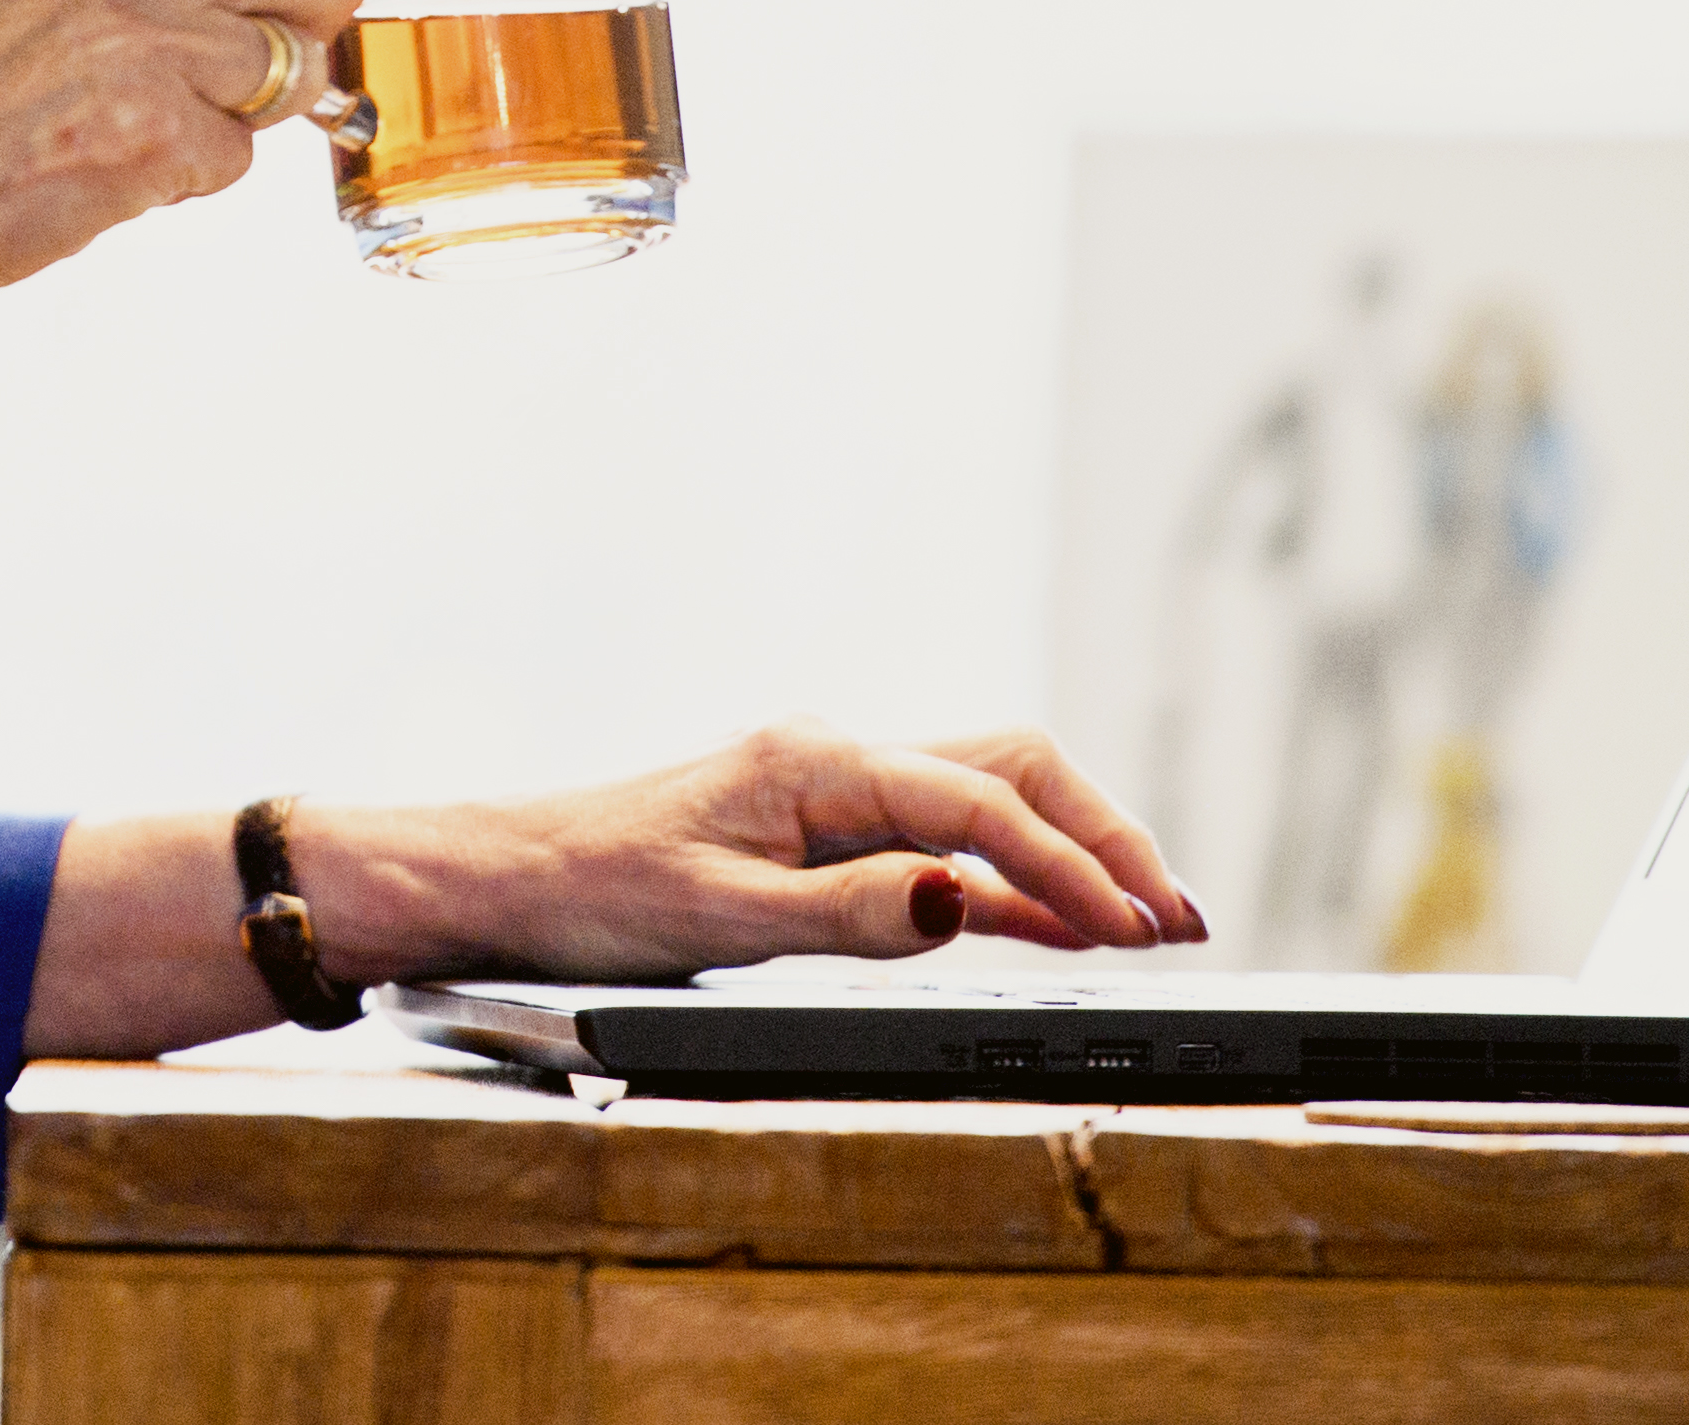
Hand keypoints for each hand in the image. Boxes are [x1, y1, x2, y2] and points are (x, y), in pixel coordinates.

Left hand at [400, 724, 1205, 977]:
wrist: (509, 876)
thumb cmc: (592, 891)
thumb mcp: (716, 920)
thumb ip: (844, 912)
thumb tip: (956, 895)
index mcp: (817, 763)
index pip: (981, 806)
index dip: (1069, 870)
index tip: (1137, 931)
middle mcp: (836, 757)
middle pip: (1012, 767)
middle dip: (1104, 834)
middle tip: (1179, 917)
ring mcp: (832, 787)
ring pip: (989, 790)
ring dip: (1071, 845)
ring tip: (1149, 919)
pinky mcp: (822, 826)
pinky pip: (943, 836)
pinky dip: (1012, 874)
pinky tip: (1057, 921)